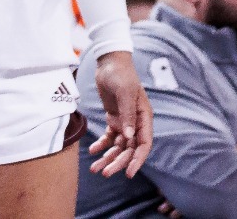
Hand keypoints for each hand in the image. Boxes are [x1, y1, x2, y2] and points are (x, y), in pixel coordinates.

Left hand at [88, 51, 153, 176]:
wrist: (109, 63)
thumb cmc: (121, 75)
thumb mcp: (125, 93)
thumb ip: (127, 115)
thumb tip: (129, 137)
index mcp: (144, 116)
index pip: (144, 143)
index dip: (138, 160)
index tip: (128, 174)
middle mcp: (136, 122)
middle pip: (129, 149)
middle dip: (118, 162)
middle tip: (104, 173)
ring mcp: (125, 121)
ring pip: (118, 146)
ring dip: (108, 158)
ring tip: (95, 168)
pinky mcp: (114, 119)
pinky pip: (109, 138)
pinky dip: (101, 146)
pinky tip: (92, 151)